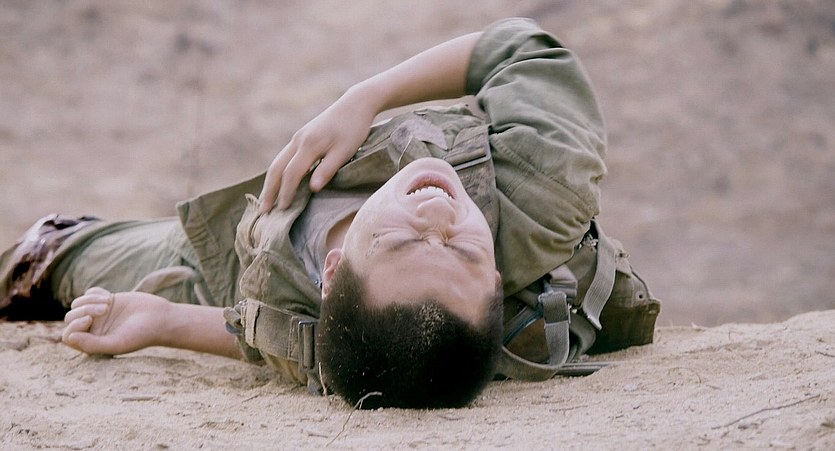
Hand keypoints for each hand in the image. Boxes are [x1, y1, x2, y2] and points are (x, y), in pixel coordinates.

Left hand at [62, 287, 170, 355]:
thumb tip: (68, 338)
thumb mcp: (116, 343)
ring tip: (108, 303)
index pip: (68, 335)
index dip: (74, 325)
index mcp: (93, 343)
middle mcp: (93, 329)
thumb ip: (92, 345)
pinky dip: (95, 292)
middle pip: (70, 317)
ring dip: (89, 300)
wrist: (161, 319)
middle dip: (83, 310)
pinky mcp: (108, 300)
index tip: (90, 320)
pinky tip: (109, 297)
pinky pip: (89, 292)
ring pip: (78, 303)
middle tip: (104, 310)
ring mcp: (99, 314)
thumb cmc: (141, 335)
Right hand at [259, 89, 377, 211]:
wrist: (355, 104)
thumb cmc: (354, 129)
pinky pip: (284, 157)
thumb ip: (328, 169)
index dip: (286, 193)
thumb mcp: (345, 151)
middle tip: (263, 211)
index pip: (292, 174)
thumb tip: (312, 189)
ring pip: (277, 162)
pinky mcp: (301, 136)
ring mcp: (298, 137)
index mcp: (309, 145)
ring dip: (271, 183)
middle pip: (276, 168)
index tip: (283, 210)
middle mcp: (298, 140)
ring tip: (266, 201)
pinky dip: (278, 172)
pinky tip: (278, 183)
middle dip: (269, 191)